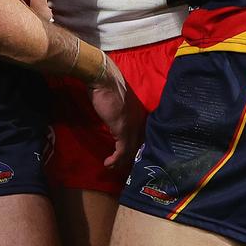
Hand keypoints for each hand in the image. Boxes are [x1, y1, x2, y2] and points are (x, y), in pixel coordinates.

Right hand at [88, 55, 145, 169]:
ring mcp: (132, 126)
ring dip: (121, 162)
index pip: (141, 135)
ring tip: (112, 167)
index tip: (125, 156)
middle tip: (119, 165)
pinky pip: (122, 151)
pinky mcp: (122, 130)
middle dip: (129, 157)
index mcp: (140, 113)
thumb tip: (116, 118)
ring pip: (131, 150)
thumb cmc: (108, 86)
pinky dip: (115, 160)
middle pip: (138, 145)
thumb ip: (120, 112)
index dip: (134, 147)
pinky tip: (108, 163)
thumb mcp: (118, 102)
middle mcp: (140, 120)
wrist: (104, 78)